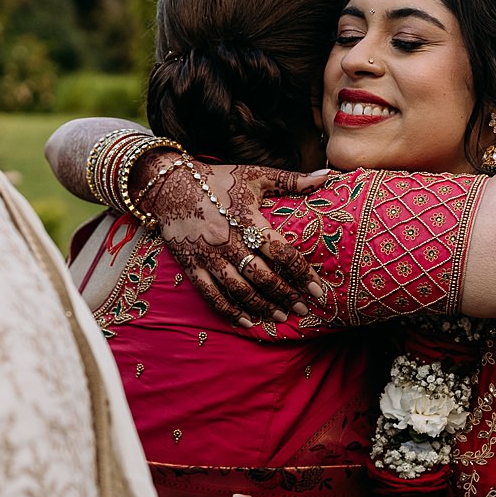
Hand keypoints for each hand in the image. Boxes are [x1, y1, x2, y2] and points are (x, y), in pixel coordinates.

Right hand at [137, 154, 324, 325]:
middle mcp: (228, 241)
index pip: (280, 252)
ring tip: (280, 317)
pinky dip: (229, 310)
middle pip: (263, 276)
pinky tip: (246, 321)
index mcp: (246, 219)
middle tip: (304, 309)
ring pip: (239, 289)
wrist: (168, 185)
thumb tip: (327, 176)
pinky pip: (211, 294)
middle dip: (286, 295)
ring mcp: (208, 256)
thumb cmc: (216, 179)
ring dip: (262, 306)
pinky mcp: (190, 265)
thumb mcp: (253, 175)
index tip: (318, 290)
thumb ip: (290, 179)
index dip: (302, 273)